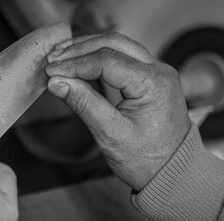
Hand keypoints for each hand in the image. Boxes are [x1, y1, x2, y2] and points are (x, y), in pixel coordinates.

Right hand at [46, 32, 190, 190]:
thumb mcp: (111, 135)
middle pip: (113, 43)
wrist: (172, 174)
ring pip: (118, 45)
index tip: (51, 72)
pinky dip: (98, 57)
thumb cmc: (147, 160)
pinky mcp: (149, 79)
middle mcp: (159, 71)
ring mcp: (156, 73)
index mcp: (152, 83)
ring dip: (88, 49)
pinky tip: (79, 63)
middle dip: (79, 49)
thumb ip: (84, 104)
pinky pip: (122, 57)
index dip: (74, 64)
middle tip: (52, 59)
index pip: (106, 60)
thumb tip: (57, 83)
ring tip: (61, 57)